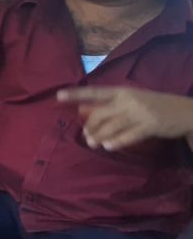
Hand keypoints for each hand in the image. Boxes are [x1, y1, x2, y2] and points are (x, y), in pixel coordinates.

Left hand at [58, 87, 192, 150]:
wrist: (184, 110)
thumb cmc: (152, 104)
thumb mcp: (130, 99)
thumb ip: (108, 104)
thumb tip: (83, 110)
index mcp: (122, 91)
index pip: (94, 92)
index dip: (76, 94)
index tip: (58, 95)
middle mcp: (128, 100)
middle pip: (100, 113)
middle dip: (90, 126)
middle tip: (85, 136)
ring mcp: (140, 113)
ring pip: (112, 126)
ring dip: (100, 136)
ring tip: (93, 143)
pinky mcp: (150, 126)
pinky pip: (129, 136)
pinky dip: (117, 142)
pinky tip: (108, 147)